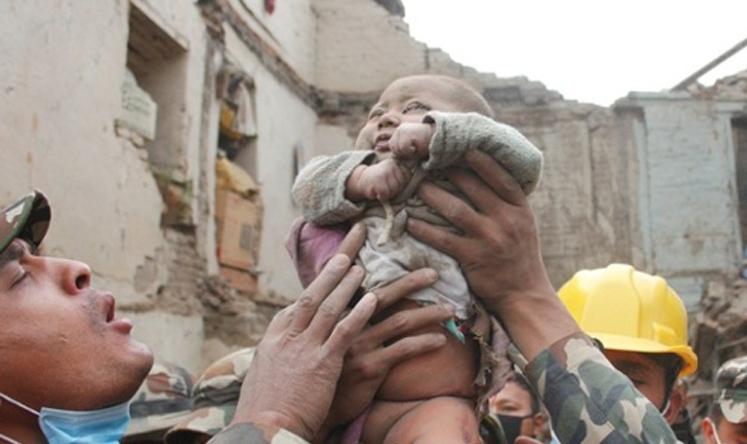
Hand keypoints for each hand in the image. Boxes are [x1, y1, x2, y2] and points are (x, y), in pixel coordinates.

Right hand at [230, 228, 375, 439]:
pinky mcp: (322, 364)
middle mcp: (288, 337)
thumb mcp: (267, 373)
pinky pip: (343, 332)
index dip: (316, 284)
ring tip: (362, 268)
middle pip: (312, 295)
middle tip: (347, 253)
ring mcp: (305, 348)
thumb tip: (289, 344)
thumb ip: (282, 354)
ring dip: (347, 286)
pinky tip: (371, 300)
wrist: (264, 429)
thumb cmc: (266, 408)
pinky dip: (358, 313)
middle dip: (330, 272)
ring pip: (328, 307)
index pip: (298, 304)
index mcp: (275, 337)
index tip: (329, 269)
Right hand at [323, 269, 452, 429]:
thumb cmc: (324, 371)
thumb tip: (360, 300)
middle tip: (433, 273)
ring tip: (449, 310)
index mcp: (333, 314)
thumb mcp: (322, 339)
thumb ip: (338, 318)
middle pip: (381, 295)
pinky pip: (403, 349)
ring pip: (399, 321)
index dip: (359, 257)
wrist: (313, 406)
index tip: (372, 237)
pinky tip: (440, 341)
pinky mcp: (370, 367)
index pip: (355, 282)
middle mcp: (344, 324)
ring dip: (427, 314)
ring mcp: (357, 345)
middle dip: (409, 282)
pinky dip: (424, 342)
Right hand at [346, 159, 411, 201]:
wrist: (362, 179)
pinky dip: (381, 196)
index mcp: (398, 163)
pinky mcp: (378, 180)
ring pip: (394, 191)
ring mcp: (385, 172)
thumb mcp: (395, 174)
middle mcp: (392, 165)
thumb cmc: (382, 180)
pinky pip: (385, 194)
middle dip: (394, 190)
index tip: (392, 181)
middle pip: (401, 186)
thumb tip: (423, 183)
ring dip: (387, 193)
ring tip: (381, 187)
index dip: (400, 184)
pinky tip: (377, 191)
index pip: (408, 178)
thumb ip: (405, 176)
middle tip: (385, 185)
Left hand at [390, 122, 432, 160]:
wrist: (439, 137)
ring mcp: (402, 130)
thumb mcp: (412, 149)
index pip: (393, 147)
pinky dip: (410, 151)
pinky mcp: (406, 132)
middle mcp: (399, 130)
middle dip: (403, 153)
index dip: (401, 153)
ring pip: (397, 149)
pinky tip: (417, 146)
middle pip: (393, 148)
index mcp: (400, 133)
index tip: (413, 151)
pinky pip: (402, 147)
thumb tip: (393, 157)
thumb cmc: (426, 145)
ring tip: (416, 148)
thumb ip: (402, 151)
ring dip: (407, 153)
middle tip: (415, 150)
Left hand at [407, 150, 578, 359]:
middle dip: (450, 172)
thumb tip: (484, 178)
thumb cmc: (520, 257)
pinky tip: (411, 221)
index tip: (465, 148)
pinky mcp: (473, 257)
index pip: (502, 178)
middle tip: (430, 162)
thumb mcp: (524, 225)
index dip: (483, 161)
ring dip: (433, 195)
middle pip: (474, 188)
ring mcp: (489, 239)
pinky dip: (425, 229)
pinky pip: (443, 239)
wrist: (525, 295)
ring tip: (417, 186)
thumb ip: (506, 204)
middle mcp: (507, 220)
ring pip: (455, 209)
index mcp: (520, 210)